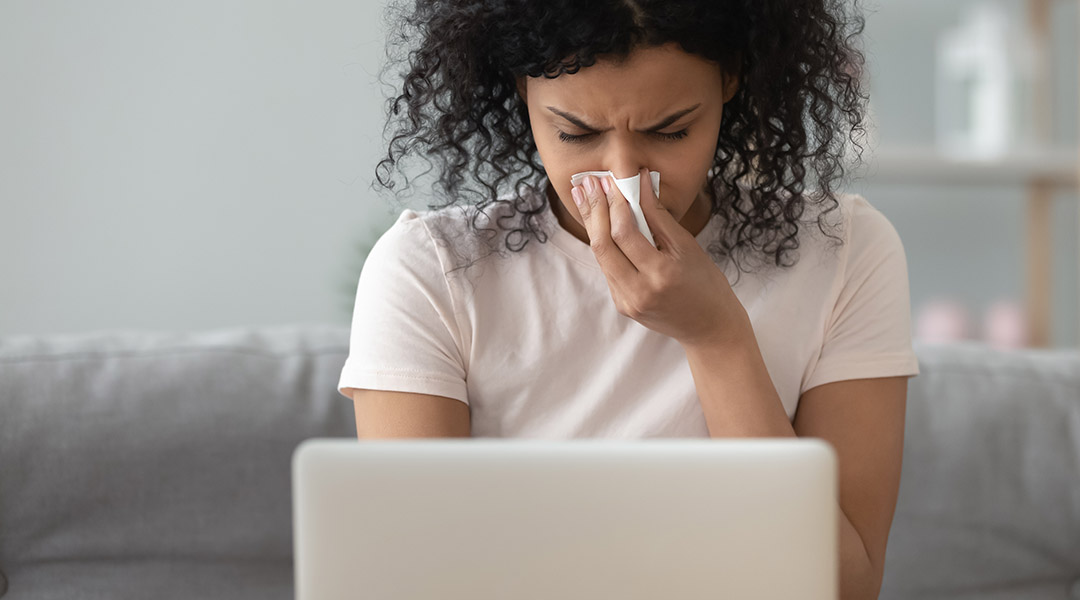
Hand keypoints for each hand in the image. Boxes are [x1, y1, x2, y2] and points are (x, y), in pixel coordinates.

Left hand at [570, 168, 752, 348]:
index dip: (615, 203)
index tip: (609, 180)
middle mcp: (638, 291)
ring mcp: (627, 302)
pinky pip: (608, 269)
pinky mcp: (622, 306)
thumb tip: (640, 182)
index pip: (625, 233)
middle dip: (594, 210)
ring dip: (593, 225)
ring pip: (600, 257)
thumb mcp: (687, 246)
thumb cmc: (706, 283)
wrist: (710, 328)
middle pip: (602, 246)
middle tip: (586, 183)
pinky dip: (604, 244)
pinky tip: (599, 222)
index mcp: (660, 275)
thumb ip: (659, 216)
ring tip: (584, 196)